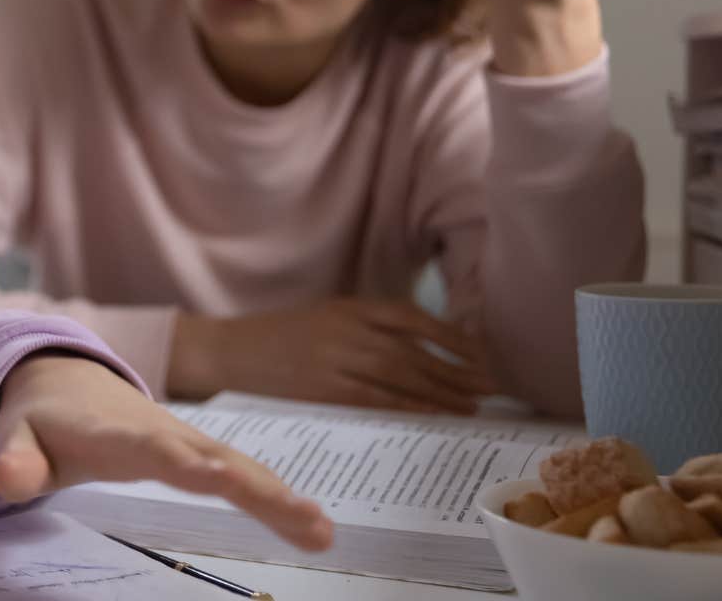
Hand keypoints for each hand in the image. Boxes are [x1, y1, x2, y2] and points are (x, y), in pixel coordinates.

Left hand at [0, 354, 333, 551]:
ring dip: (279, 496)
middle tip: (298, 511)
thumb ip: (15, 459)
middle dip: (253, 484)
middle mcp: (161, 432)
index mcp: (114, 432)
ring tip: (321, 530)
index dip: (180, 461)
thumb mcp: (16, 437)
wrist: (63, 377)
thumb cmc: (42, 419)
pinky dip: (279, 497)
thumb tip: (6, 480)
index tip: (215, 477)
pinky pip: (245, 474)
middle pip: (212, 457)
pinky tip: (317, 527)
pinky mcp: (202, 452)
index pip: (150, 448)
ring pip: (239, 465)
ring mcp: (187, 440)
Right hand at [166, 298, 498, 413]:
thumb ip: (368, 326)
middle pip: (413, 352)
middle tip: (490, 386)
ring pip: (401, 377)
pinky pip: (378, 400)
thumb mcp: (327, 317)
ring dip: (441, 392)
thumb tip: (425, 346)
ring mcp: (335, 360)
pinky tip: (434, 414)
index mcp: (348, 307)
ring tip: (472, 404)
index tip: (480, 352)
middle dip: (456, 370)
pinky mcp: (325, 390)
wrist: (231, 352)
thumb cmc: (281, 337)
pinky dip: (410, 406)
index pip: (411, 317)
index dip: (450, 335)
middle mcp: (346, 330)